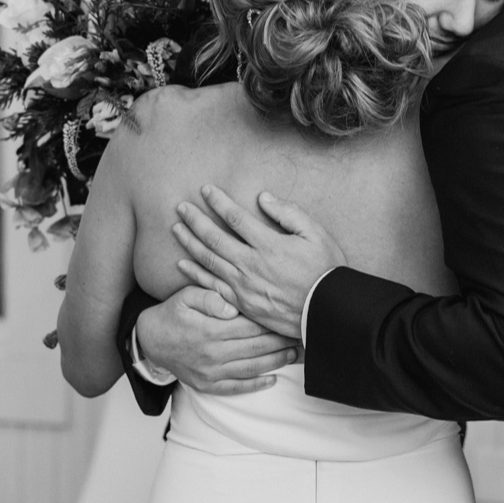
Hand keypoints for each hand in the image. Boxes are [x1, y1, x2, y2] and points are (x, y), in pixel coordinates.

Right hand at [137, 286, 300, 395]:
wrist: (150, 340)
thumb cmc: (174, 313)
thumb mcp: (186, 296)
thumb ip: (210, 297)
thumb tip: (230, 305)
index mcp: (210, 330)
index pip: (251, 326)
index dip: (273, 323)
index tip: (291, 318)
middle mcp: (212, 353)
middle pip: (256, 347)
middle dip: (281, 342)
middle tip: (302, 335)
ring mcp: (210, 372)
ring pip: (250, 368)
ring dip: (276, 362)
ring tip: (295, 355)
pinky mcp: (207, 385)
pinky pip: (235, 388)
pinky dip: (255, 385)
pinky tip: (273, 379)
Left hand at [171, 186, 346, 338]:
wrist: (327, 312)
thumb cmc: (325, 271)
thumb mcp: (316, 234)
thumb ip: (289, 213)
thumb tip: (263, 198)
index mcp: (269, 244)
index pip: (235, 217)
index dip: (218, 201)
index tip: (206, 190)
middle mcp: (251, 264)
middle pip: (214, 238)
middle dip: (195, 220)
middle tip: (181, 207)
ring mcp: (244, 286)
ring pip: (208, 261)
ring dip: (190, 243)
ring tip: (176, 229)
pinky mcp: (242, 303)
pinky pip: (212, 286)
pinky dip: (195, 274)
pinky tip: (183, 264)